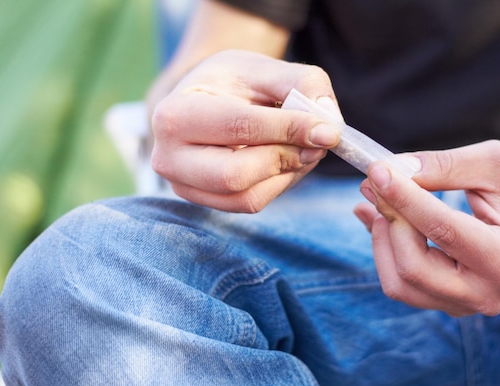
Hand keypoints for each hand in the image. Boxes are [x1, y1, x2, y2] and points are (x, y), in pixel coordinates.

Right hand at [150, 50, 339, 211]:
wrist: (205, 100)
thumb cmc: (232, 83)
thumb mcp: (264, 68)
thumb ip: (302, 84)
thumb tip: (329, 123)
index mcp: (175, 113)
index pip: (240, 128)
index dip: (290, 130)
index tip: (329, 131)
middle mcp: (169, 157)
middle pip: (236, 175)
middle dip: (286, 159)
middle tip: (318, 142)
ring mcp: (183, 186)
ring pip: (248, 197)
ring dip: (287, 174)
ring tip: (304, 148)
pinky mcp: (204, 202)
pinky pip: (251, 203)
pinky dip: (279, 184)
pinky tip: (287, 161)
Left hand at [355, 140, 499, 315]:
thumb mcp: (497, 162)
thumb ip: (446, 166)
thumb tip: (393, 170)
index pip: (443, 231)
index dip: (404, 199)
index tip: (377, 171)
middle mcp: (486, 294)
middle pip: (412, 268)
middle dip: (390, 220)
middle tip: (377, 182)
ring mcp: (463, 305)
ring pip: (398, 282)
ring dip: (380, 237)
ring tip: (378, 198)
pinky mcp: (444, 302)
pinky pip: (399, 282)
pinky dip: (382, 247)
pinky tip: (377, 215)